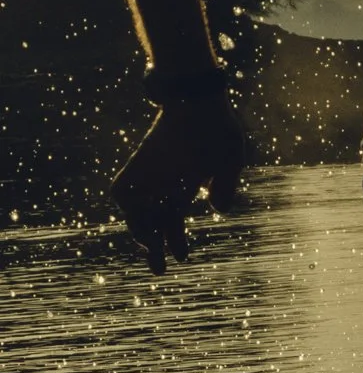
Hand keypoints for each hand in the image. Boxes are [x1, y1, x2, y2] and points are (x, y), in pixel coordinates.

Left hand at [111, 94, 245, 274]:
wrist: (197, 100)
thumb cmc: (218, 128)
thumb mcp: (231, 160)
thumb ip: (225, 184)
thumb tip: (218, 210)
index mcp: (184, 185)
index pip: (173, 219)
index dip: (175, 240)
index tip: (181, 259)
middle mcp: (162, 184)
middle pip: (153, 223)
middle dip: (155, 248)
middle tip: (159, 272)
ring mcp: (149, 175)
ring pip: (137, 213)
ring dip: (141, 232)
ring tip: (150, 248)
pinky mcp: (138, 165)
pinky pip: (122, 192)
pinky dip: (127, 208)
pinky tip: (138, 222)